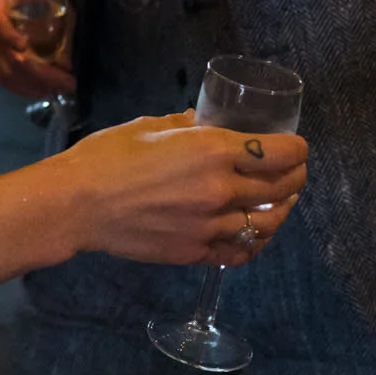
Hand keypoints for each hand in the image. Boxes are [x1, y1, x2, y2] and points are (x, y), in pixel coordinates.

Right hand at [0, 0, 76, 98]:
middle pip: (8, 58)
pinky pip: (5, 81)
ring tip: (60, 89)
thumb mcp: (56, 5)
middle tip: (68, 83)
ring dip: (35, 87)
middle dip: (40, 75)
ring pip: (6, 75)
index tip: (24, 45)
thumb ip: (61, 31)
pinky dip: (26, 89)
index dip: (7, 35)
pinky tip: (45, 90)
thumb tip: (64, 66)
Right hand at [51, 111, 306, 266]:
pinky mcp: (195, 251)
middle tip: (295, 172)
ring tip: (280, 204)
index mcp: (212, 151)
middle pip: (280, 188)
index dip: (297, 149)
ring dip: (281, 211)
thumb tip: (205, 122)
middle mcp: (220, 190)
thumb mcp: (148, 126)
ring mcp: (209, 225)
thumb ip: (185, 124)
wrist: (77, 204)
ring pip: (266, 223)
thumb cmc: (107, 156)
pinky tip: (254, 234)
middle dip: (296, 177)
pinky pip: (239, 251)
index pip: (279, 152)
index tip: (298, 147)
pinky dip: (254, 243)